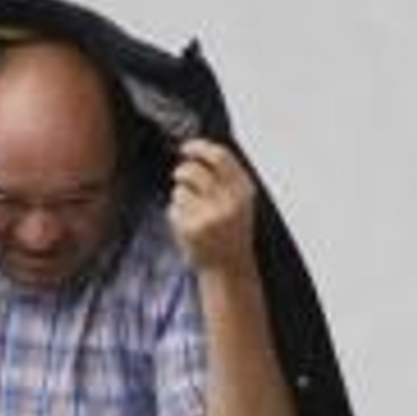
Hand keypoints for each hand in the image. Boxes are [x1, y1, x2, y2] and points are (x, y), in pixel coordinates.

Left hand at [167, 139, 257, 275]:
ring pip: (180, 190)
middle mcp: (228, 202)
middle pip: (193, 170)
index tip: (186, 147)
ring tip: (193, 212)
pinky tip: (189, 227)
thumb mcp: (240, 201)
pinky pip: (173, 209)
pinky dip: (176, 215)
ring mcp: (209, 216)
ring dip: (180, 198)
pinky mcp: (191, 229)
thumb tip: (199, 149)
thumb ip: (226, 176)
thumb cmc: (232, 232)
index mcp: (243, 191)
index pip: (219, 156)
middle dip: (181, 171)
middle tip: (180, 177)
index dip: (199, 147)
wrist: (229, 268)